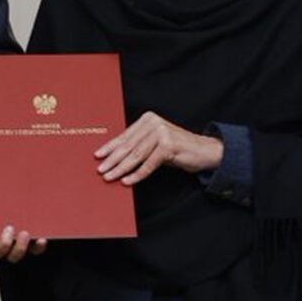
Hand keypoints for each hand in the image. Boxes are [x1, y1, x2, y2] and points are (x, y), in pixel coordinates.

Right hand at [0, 188, 47, 262]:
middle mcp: (0, 239)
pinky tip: (41, 238)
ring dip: (19, 248)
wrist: (21, 187)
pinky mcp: (32, 241)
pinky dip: (38, 246)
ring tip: (25, 233)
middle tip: (10, 229)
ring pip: (15, 255)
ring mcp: (16, 242)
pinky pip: (35, 250)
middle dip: (3, 246)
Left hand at [95, 111, 223, 185]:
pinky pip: (149, 164)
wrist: (204, 151)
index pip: (124, 135)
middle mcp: (153, 123)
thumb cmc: (176, 149)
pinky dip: (137, 174)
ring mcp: (162, 133)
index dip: (110, 147)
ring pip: (136, 155)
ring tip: (110, 177)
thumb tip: (114, 157)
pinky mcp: (169, 145)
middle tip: (101, 170)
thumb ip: (138, 145)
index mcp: (147, 119)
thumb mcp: (154, 143)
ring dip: (121, 168)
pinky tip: (128, 181)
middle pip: (128, 145)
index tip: (97, 156)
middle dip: (112, 160)